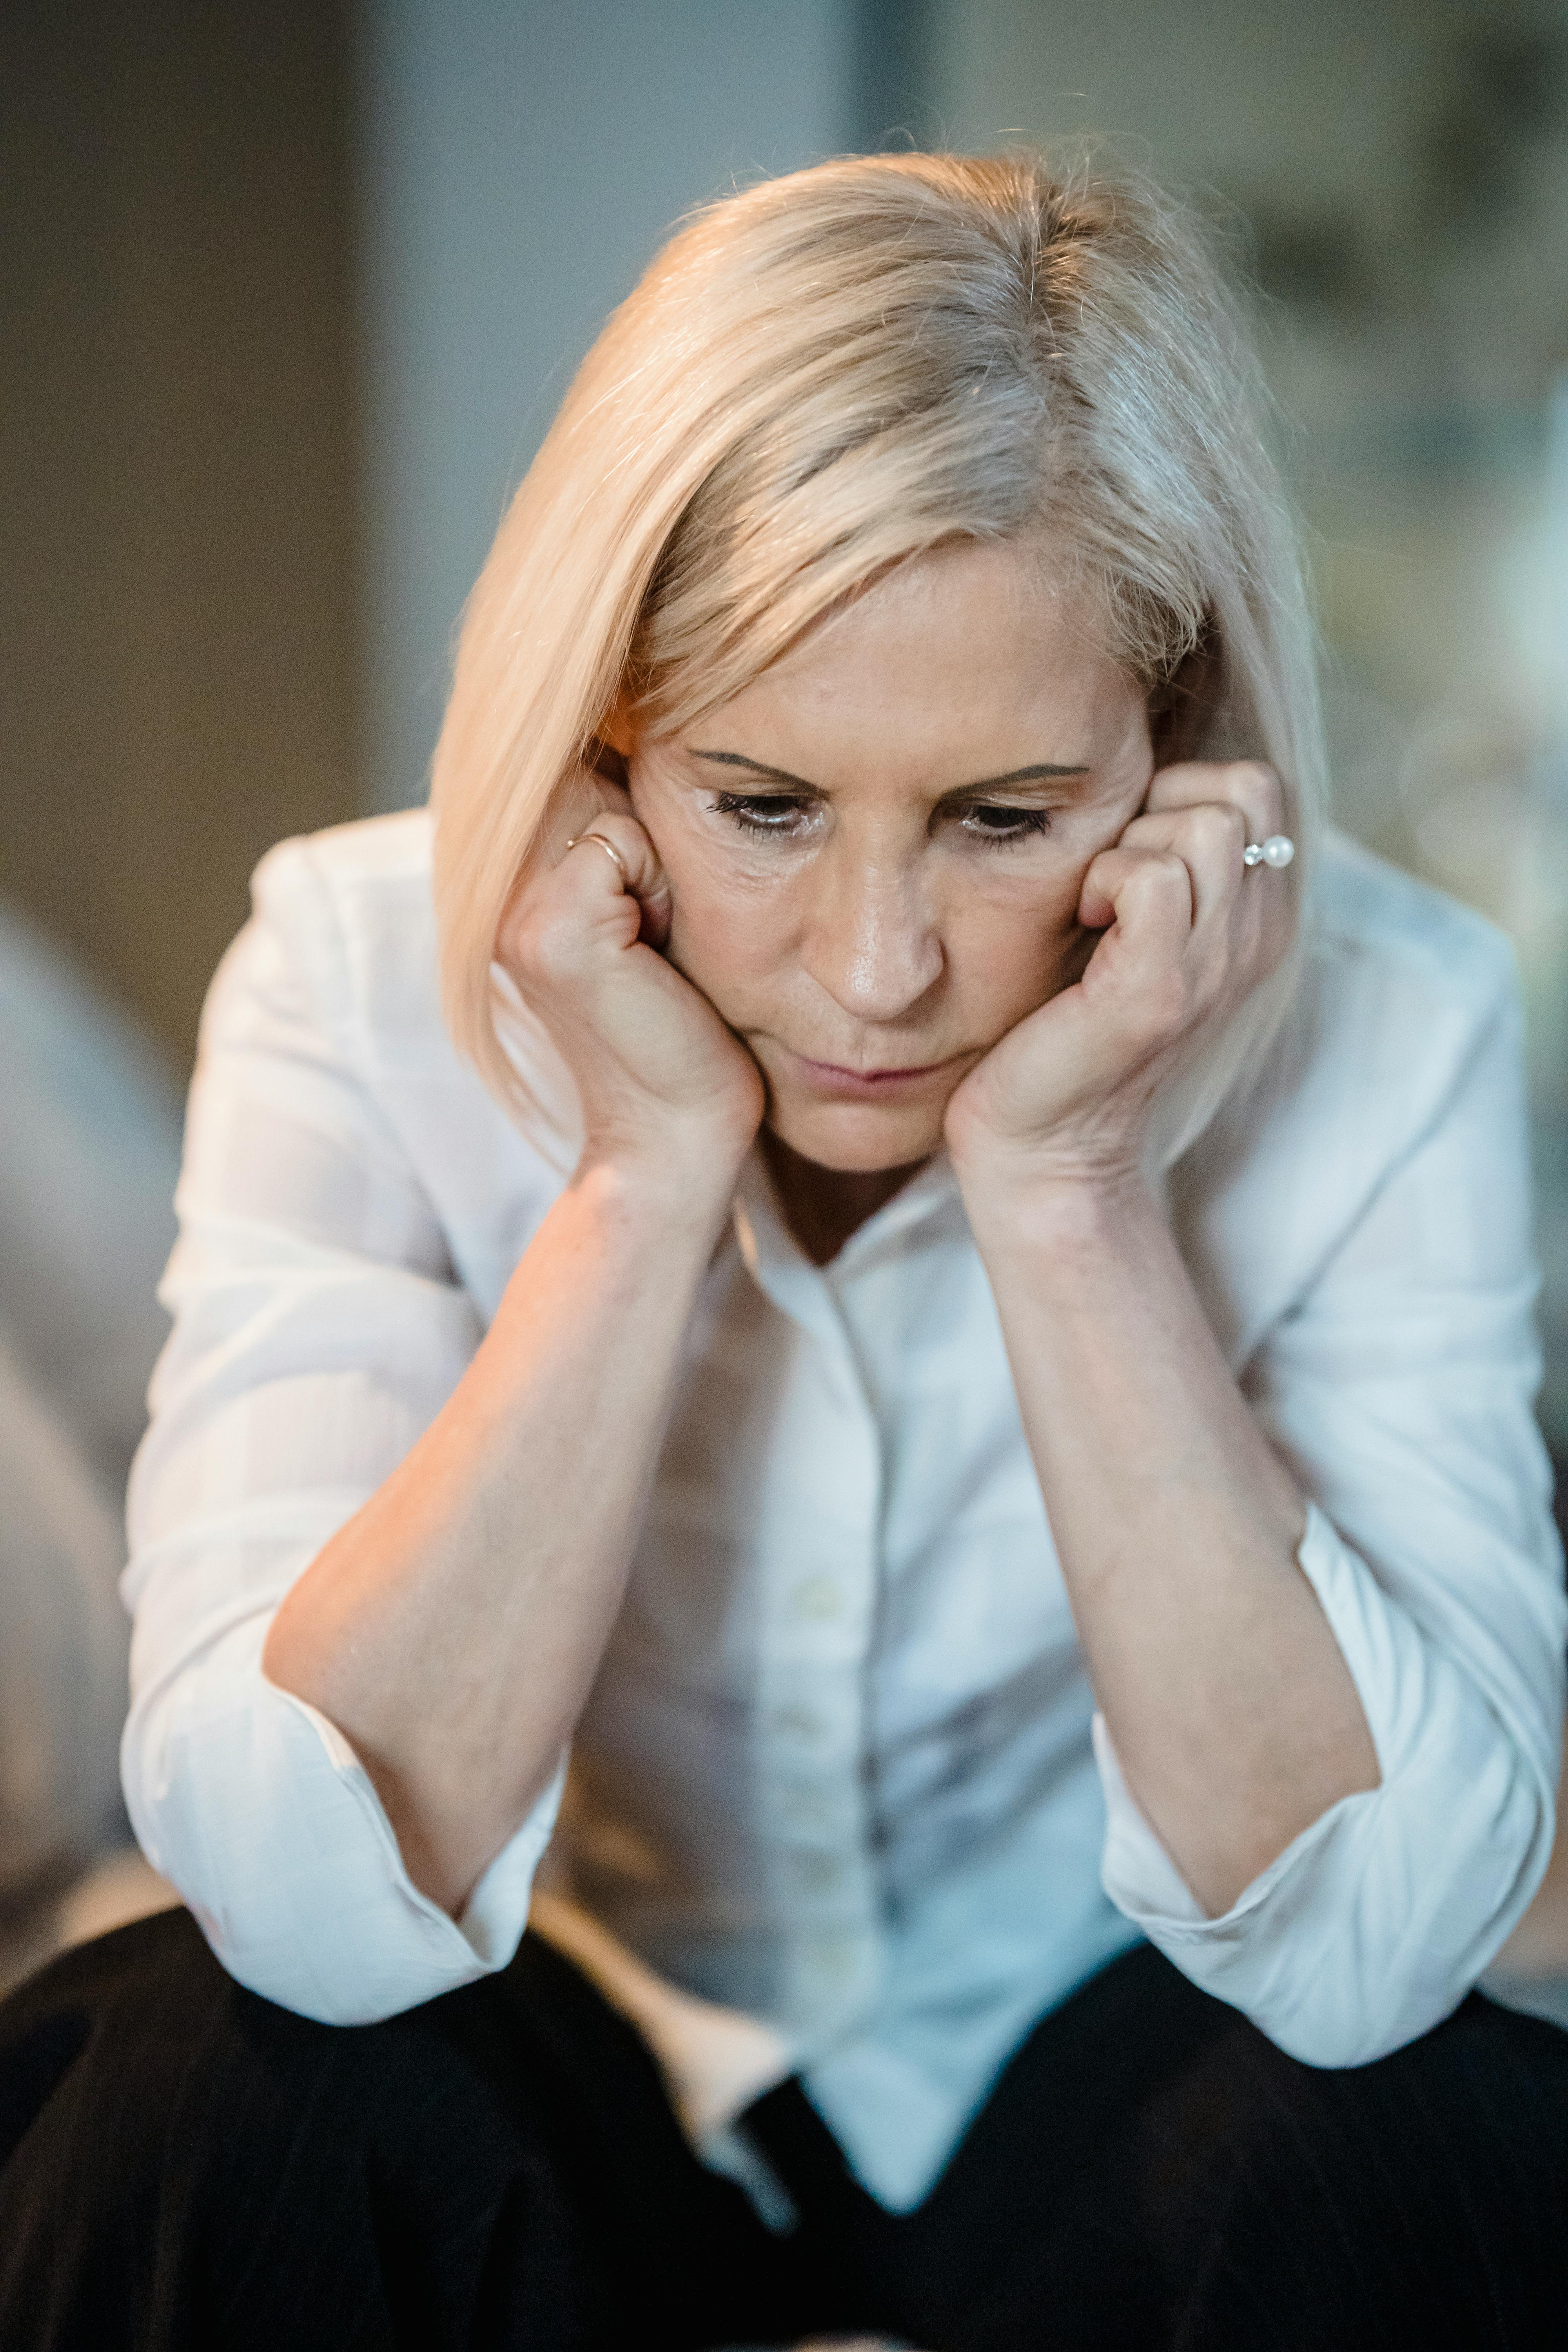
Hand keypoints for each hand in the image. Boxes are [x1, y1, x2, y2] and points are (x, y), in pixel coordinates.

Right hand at [498, 782, 764, 1189]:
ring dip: (650, 848)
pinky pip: (620, 840)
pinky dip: (657, 883)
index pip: (553, 743)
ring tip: (653, 925)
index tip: (643, 880)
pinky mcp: (549, 933)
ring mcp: (506, 908)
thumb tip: (627, 704)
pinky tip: (655, 947)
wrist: (679, 1128)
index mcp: (498, 866)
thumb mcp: (638, 890)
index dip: (620, 784)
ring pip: (602, 795)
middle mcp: (484, 881)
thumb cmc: (680, 1011)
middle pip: (572, 757)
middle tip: (653, 910)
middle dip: (636, 809)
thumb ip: (609, 809)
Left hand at [944, 761, 1293, 1196]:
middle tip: (1111, 878)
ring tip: (1096, 907)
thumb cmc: (1061, 1024)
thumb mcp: (1128, 929)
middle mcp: (1252, 940)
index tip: (1131, 856)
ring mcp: (1214, 966)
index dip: (1185, 791)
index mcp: (1253, 921)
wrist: (1040, 1145)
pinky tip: (1083, 924)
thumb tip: (1141, 778)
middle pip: (1245, 789)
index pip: (1257, 785)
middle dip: (1161, 808)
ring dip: (1132, 846)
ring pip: (1206, 824)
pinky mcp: (1160, 990)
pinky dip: (1108, 880)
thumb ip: (1161, 861)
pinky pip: (1157, 876)